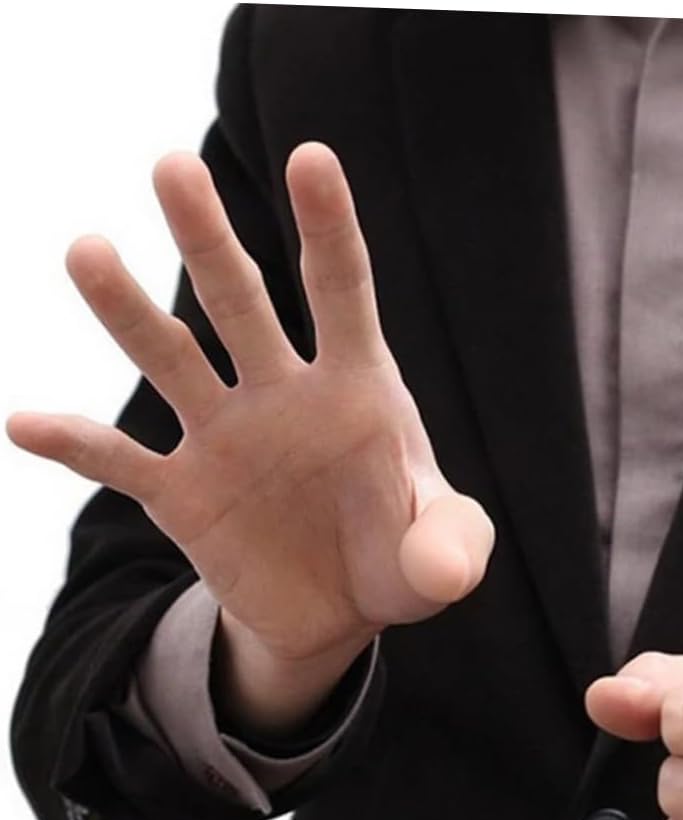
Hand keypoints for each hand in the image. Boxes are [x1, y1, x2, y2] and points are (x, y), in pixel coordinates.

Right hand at [7, 142, 493, 676]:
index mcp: (358, 386)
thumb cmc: (402, 559)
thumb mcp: (445, 555)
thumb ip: (455, 547)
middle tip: (173, 168)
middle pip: (240, 301)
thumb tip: (442, 572)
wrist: (341, 611)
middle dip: (209, 240)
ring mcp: (226, 436)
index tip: (312, 159)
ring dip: (127, 309)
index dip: (328, 230)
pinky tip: (24, 422)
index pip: (342, 293)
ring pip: (170, 359)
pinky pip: (119, 461)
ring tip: (87, 251)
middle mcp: (283, 392)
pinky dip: (74, 444)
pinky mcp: (182, 492)